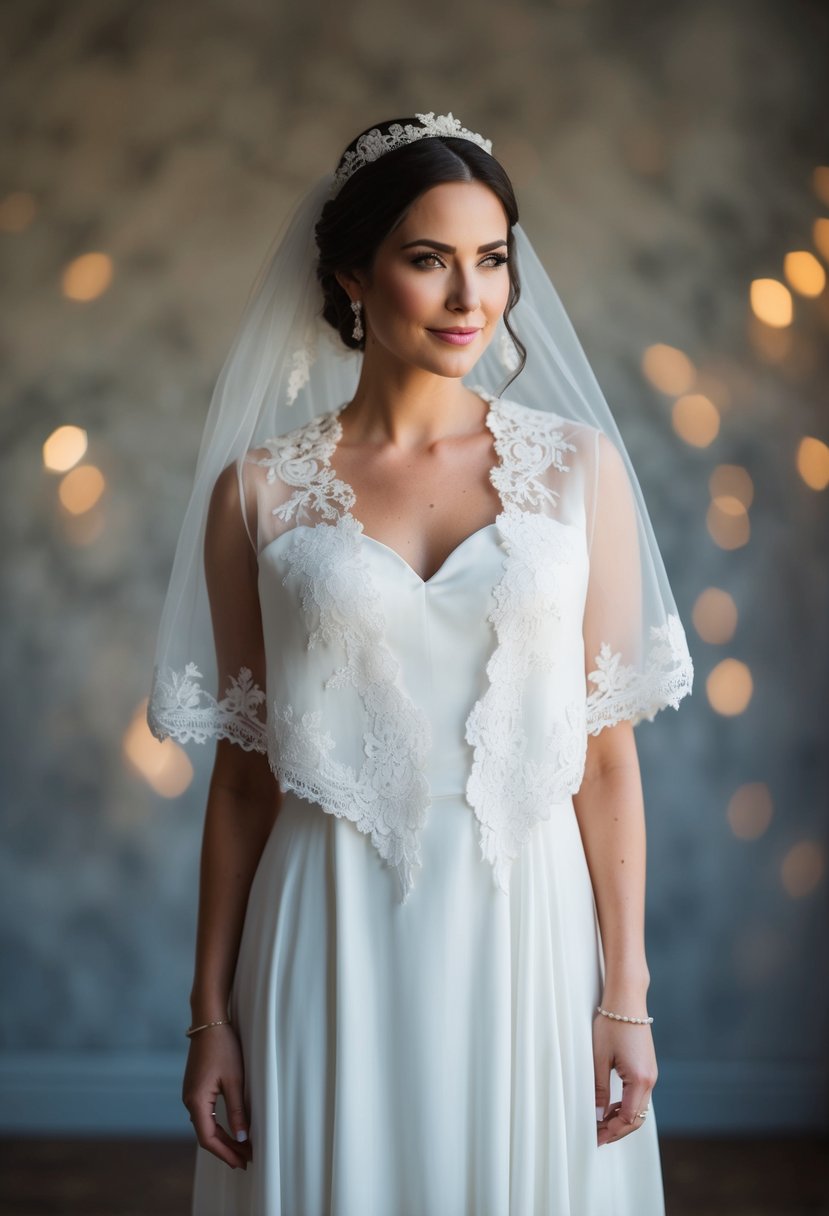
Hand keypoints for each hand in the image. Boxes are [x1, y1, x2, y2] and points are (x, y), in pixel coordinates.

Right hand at [182, 1024, 251, 1168]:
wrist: (209, 1021)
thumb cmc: (223, 1047)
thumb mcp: (235, 1080)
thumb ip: (237, 1111)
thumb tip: (241, 1138)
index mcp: (196, 1101)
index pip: (208, 1138)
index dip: (225, 1153)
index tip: (242, 1162)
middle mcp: (189, 1101)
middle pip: (206, 1134)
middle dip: (226, 1148)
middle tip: (246, 1160)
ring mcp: (190, 1094)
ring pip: (206, 1125)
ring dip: (224, 1138)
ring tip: (242, 1149)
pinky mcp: (195, 1087)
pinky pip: (205, 1114)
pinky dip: (218, 1126)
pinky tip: (231, 1129)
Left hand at [593, 1010, 656, 1147]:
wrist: (627, 1000)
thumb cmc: (611, 1025)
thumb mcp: (600, 1058)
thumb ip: (600, 1089)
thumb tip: (598, 1115)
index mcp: (639, 1079)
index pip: (629, 1118)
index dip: (612, 1131)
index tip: (596, 1137)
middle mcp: (650, 1079)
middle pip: (637, 1118)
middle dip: (618, 1130)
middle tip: (597, 1136)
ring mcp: (651, 1074)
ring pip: (639, 1108)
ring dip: (622, 1119)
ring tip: (600, 1123)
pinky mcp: (648, 1067)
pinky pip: (640, 1095)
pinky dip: (627, 1106)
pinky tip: (611, 1106)